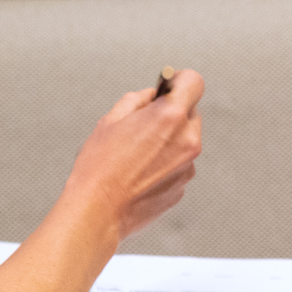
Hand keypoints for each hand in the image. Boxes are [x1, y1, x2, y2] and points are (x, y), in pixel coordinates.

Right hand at [63, 69, 204, 244]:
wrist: (97, 211)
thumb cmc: (100, 167)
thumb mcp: (111, 120)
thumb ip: (137, 100)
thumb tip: (151, 96)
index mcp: (170, 116)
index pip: (194, 82)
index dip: (179, 81)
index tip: (169, 85)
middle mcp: (187, 140)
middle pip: (190, 113)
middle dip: (171, 114)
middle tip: (143, 124)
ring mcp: (187, 166)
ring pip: (184, 141)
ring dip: (168, 141)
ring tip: (136, 154)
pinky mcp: (182, 187)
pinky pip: (178, 165)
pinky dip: (165, 164)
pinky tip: (139, 172)